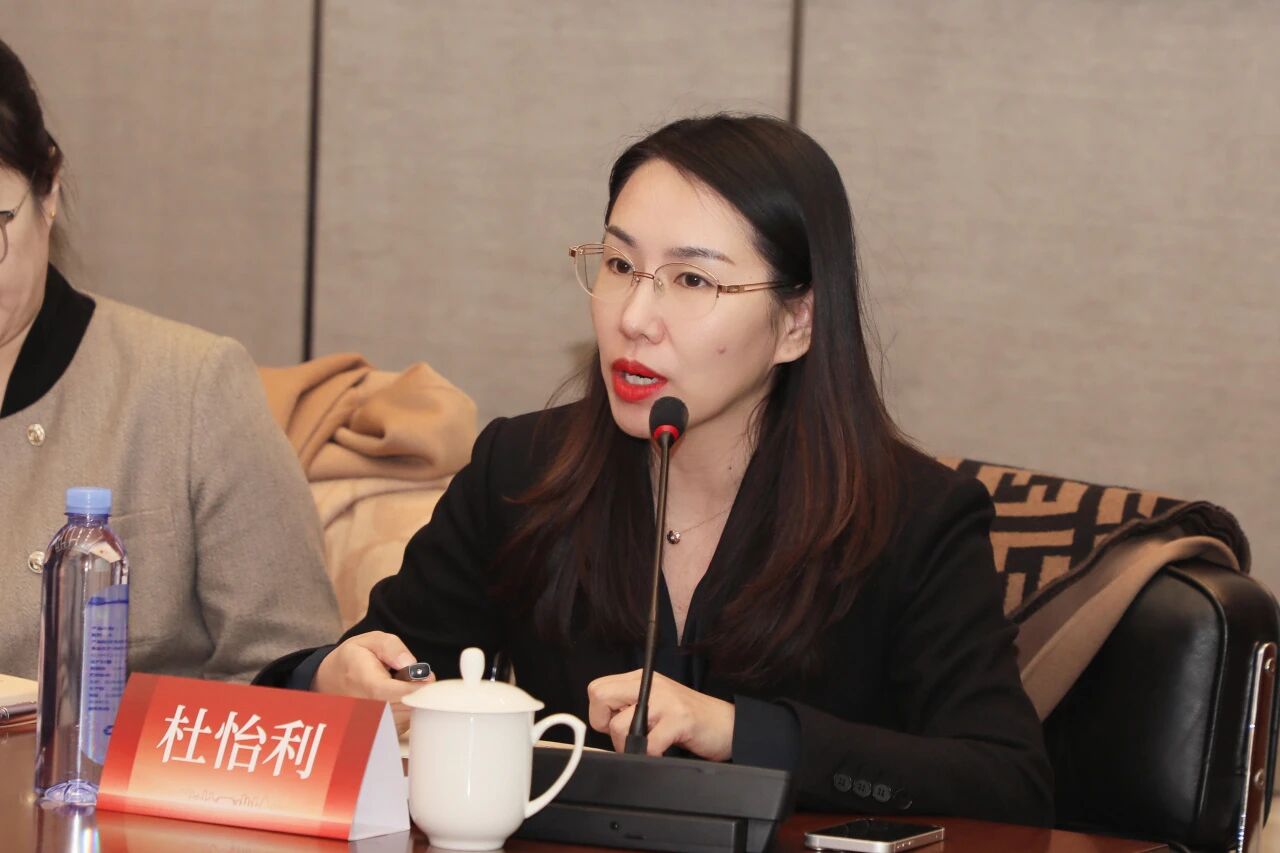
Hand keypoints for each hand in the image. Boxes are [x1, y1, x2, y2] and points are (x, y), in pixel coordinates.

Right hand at [313, 631, 434, 731]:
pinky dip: (408, 711)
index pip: (395, 693)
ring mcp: (370, 722)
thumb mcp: (370, 641)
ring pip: (406, 718)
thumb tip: (409, 663)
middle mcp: (366, 706)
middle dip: (419, 693)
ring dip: (415, 702)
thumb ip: (392, 647)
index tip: (428, 678)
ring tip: (407, 687)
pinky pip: (402, 724)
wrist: (331, 680)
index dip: (417, 687)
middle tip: (421, 679)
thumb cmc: (352, 660)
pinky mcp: (377, 730)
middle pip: (404, 707)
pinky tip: (402, 698)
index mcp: (364, 681)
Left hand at [587, 670, 734, 760]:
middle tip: (627, 736)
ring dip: (628, 746)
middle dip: (606, 726)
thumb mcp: (654, 704)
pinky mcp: (680, 719)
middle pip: (600, 696)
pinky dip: (650, 755)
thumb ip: (628, 708)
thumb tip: (601, 724)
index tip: (617, 725)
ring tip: (648, 746)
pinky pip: (649, 744)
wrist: (728, 725)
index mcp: (641, 679)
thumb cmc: (688, 720)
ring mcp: (665, 700)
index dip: (600, 713)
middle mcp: (651, 684)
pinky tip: (661, 752)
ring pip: (620, 724)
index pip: (597, 688)